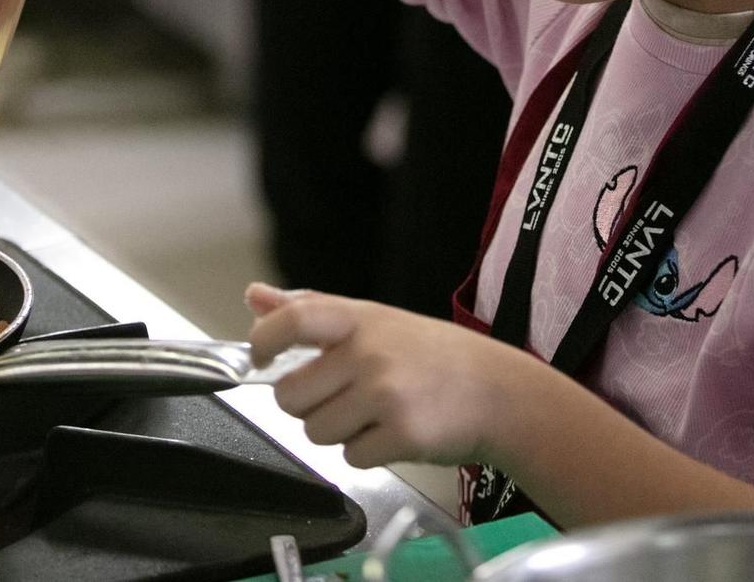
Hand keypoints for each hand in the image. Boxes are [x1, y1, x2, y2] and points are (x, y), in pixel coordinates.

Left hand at [246, 282, 540, 469]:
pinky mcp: (402, 435)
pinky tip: (394, 433)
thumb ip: (312, 309)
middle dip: (306, 405)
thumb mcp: (375, 319)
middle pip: (290, 396)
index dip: (262, 341)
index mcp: (360, 318)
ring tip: (375, 414)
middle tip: (340, 398)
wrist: (499, 393)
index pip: (291, 320)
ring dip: (338, 432)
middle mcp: (369, 352)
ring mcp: (386, 395)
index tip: (261, 357)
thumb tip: (253, 296)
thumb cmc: (433, 356)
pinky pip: (351, 458)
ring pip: (315, 431)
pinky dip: (367, 453)